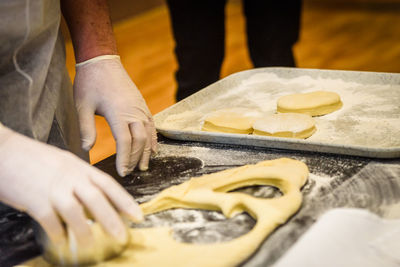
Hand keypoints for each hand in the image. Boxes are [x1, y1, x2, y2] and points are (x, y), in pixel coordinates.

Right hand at [0, 126, 142, 245]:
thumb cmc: (36, 159)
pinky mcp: (35, 200)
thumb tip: (96, 199)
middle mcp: (70, 177)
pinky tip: (60, 240)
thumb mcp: (64, 163)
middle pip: (97, 200)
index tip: (137, 215)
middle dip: (112, 219)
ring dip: (84, 231)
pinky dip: (58, 233)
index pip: (108, 184)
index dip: (125, 201)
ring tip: (90, 244)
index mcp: (80, 167)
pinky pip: (51, 221)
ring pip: (76, 213)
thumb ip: (81, 178)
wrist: (5, 150)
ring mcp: (53, 188)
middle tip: (122, 236)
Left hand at [74, 55, 156, 175]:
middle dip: (136, 159)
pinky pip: (152, 125)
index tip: (122, 172)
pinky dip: (154, 138)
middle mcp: (133, 112)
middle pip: (140, 141)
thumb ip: (86, 128)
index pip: (125, 143)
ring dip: (147, 152)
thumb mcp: (82, 105)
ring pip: (148, 134)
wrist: (102, 60)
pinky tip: (153, 148)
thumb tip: (86, 149)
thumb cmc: (90, 82)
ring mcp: (140, 108)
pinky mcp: (142, 104)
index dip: (125, 159)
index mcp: (118, 113)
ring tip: (144, 166)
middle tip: (130, 172)